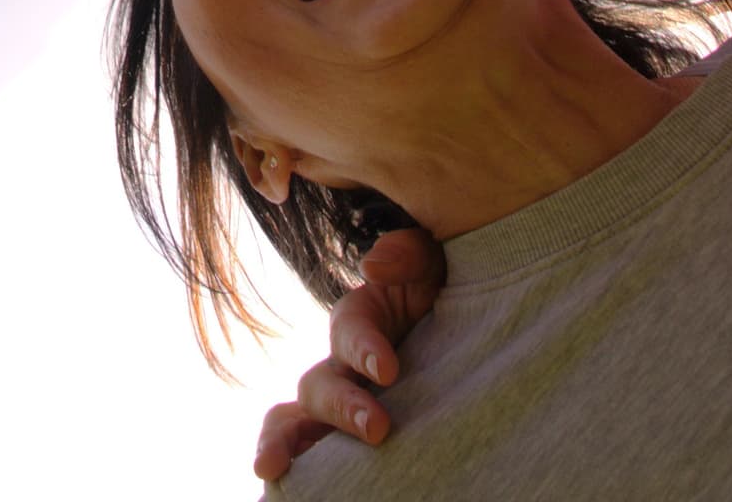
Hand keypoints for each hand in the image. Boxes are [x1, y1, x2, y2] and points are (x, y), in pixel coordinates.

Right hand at [251, 228, 443, 481]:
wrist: (462, 333)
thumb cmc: (443, 294)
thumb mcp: (432, 265)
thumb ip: (406, 255)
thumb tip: (374, 266)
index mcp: (360, 322)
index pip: (350, 331)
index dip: (364, 350)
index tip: (389, 371)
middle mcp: (340, 368)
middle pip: (318, 385)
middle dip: (340, 407)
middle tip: (377, 429)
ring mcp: (339, 408)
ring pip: (293, 422)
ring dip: (281, 442)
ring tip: (269, 468)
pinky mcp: (345, 442)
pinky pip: (309, 461)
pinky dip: (295, 475)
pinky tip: (279, 490)